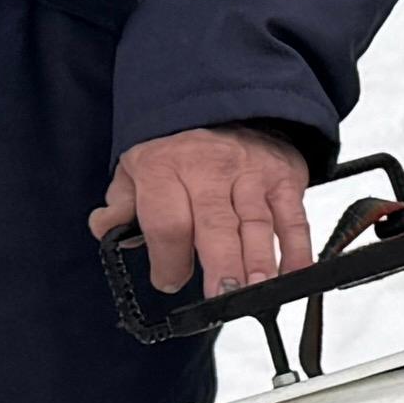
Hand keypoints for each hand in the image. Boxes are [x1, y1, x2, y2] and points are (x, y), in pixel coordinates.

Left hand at [94, 121, 318, 298]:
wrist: (226, 105)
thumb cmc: (178, 148)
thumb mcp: (136, 166)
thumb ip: (120, 204)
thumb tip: (106, 231)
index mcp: (165, 169)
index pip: (167, 222)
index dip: (167, 259)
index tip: (168, 280)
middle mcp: (209, 170)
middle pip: (215, 225)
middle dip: (220, 266)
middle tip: (221, 298)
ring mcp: (250, 174)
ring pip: (256, 223)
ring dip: (259, 262)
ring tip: (257, 292)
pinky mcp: (283, 179)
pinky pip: (293, 217)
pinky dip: (297, 248)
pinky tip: (294, 273)